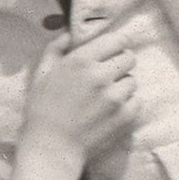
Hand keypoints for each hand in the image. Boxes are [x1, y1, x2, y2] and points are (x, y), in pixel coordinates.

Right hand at [21, 22, 139, 171]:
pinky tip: (111, 111)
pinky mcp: (125, 116)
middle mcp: (101, 75)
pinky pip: (137, 101)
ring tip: (106, 97)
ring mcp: (115, 97)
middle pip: (129, 58)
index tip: (109, 53)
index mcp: (81, 60)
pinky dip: (128, 104)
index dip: (114, 46)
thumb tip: (69, 32)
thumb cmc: (41, 109)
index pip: (117, 40)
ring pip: (132, 81)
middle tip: (107, 76)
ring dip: (122, 86)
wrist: (52, 147)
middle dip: (119, 64)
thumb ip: (56, 48)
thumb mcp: (41, 73)